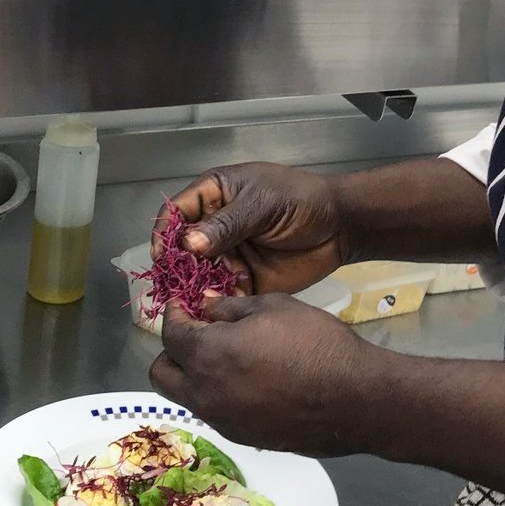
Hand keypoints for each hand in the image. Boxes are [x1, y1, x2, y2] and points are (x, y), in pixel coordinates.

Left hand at [149, 293, 378, 455]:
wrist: (354, 399)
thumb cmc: (316, 343)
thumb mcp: (274, 307)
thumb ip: (231, 308)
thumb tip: (206, 307)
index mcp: (208, 355)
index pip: (171, 334)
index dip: (174, 315)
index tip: (184, 305)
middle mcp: (205, 394)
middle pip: (162, 373)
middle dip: (173, 350)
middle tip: (198, 333)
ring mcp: (222, 421)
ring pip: (185, 397)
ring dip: (192, 375)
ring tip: (224, 356)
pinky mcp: (242, 438)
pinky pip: (213, 412)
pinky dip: (217, 394)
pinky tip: (248, 380)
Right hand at [151, 163, 350, 295]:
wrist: (340, 227)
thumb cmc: (302, 201)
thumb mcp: (263, 204)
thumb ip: (228, 223)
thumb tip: (189, 243)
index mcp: (215, 196)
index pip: (176, 212)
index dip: (165, 233)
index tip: (163, 256)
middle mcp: (215, 227)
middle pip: (182, 248)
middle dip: (178, 267)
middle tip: (178, 286)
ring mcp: (228, 254)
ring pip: (198, 274)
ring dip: (197, 287)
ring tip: (201, 299)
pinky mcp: (242, 279)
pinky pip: (221, 293)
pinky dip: (217, 302)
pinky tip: (219, 309)